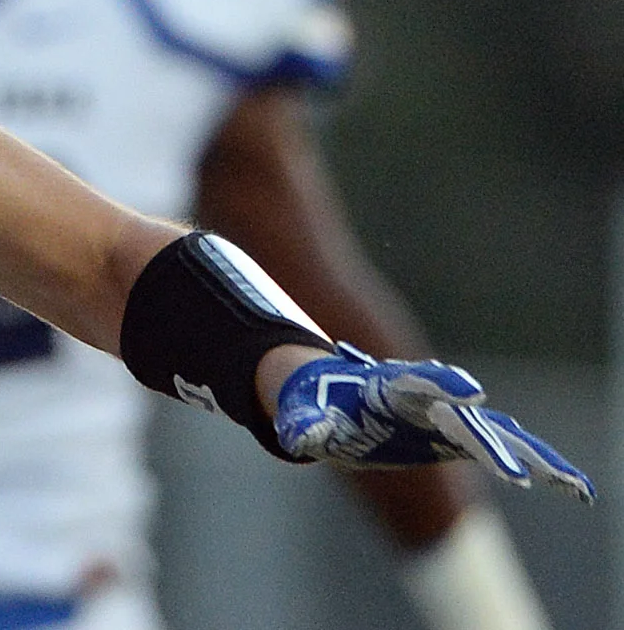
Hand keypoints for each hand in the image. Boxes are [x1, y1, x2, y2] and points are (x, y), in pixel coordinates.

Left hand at [276, 346, 592, 501]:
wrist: (338, 400)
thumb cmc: (320, 407)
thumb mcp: (307, 417)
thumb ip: (306, 426)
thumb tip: (297, 439)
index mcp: (389, 389)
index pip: (416, 384)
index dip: (441, 386)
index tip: (469, 392)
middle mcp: (427, 401)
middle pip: (462, 419)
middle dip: (488, 443)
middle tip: (516, 474)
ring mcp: (448, 419)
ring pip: (495, 435)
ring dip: (530, 457)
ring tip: (569, 483)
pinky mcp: (461, 439)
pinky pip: (505, 452)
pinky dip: (538, 465)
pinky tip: (574, 488)